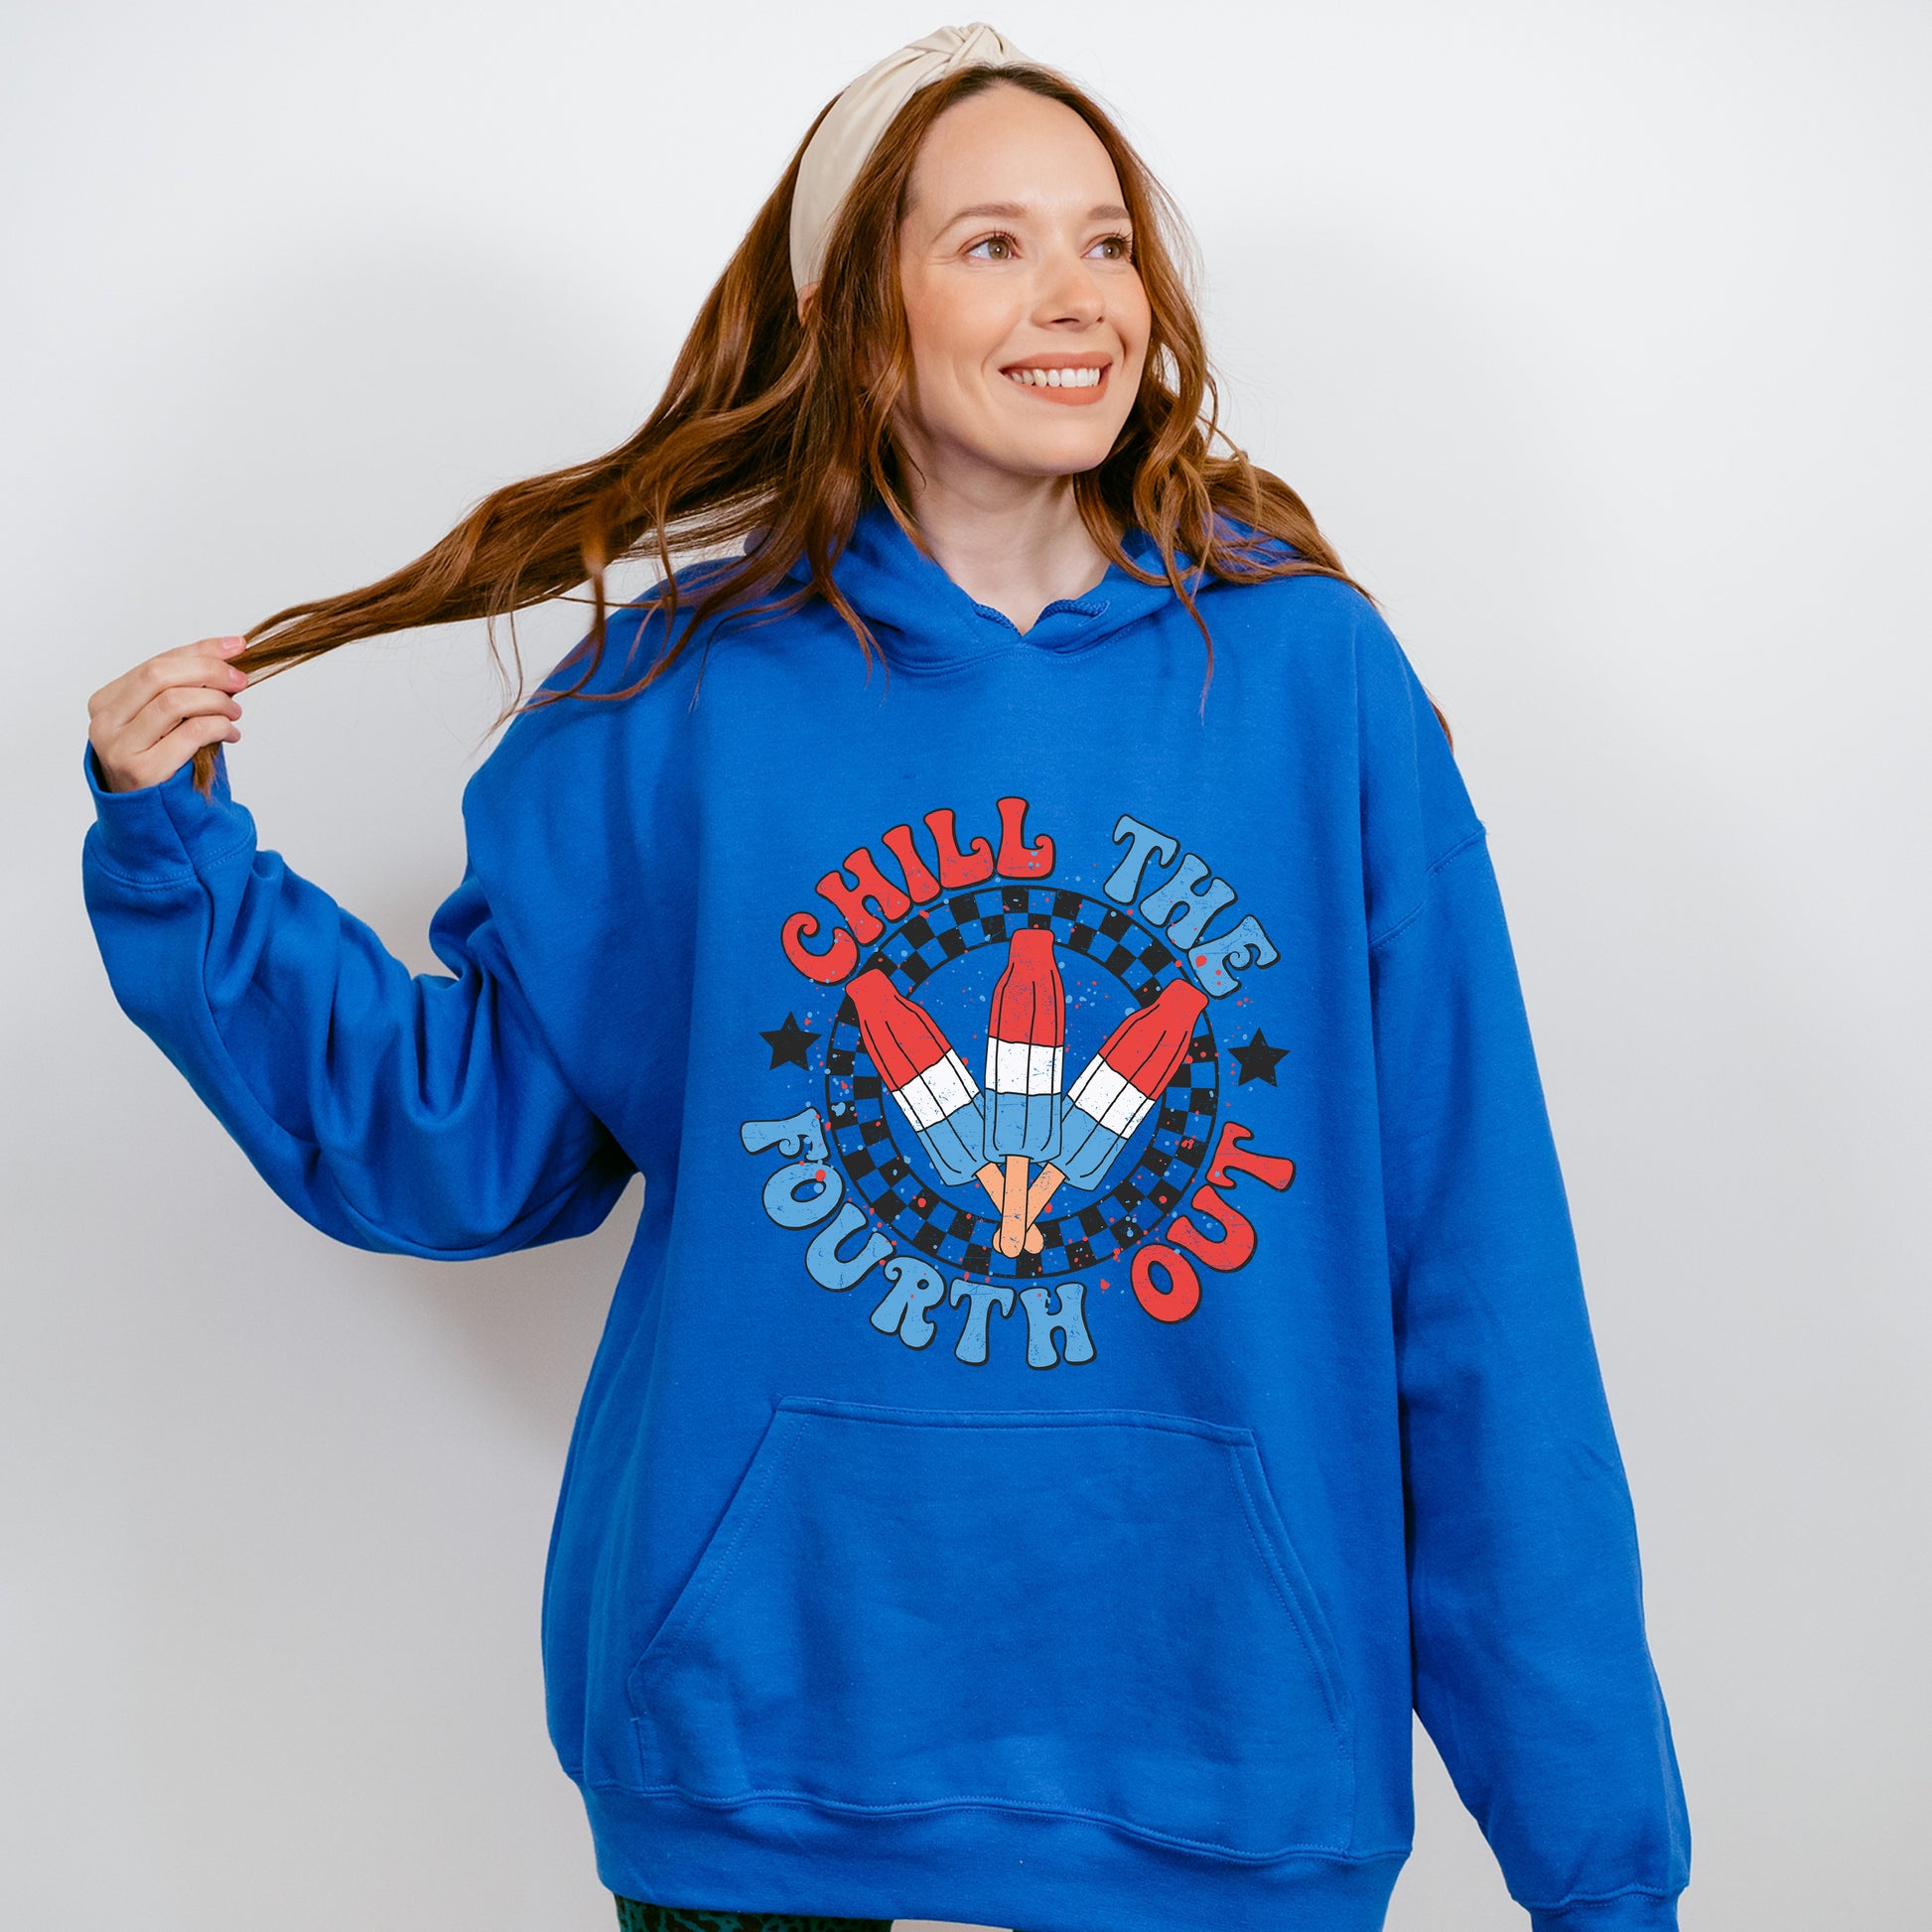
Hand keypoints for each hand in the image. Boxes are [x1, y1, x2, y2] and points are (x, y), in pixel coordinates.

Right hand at [87, 636, 248, 793]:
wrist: (152, 818)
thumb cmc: (163, 764)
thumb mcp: (169, 722)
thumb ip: (186, 690)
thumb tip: (228, 656)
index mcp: (106, 702)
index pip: (156, 663)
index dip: (200, 651)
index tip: (236, 646)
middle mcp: (105, 722)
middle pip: (159, 675)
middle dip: (208, 670)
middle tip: (240, 680)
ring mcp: (119, 747)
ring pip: (173, 701)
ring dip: (216, 701)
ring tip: (235, 711)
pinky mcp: (142, 770)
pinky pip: (189, 733)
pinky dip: (219, 727)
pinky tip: (231, 733)